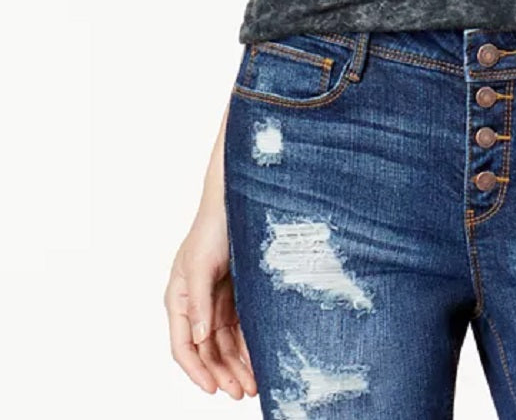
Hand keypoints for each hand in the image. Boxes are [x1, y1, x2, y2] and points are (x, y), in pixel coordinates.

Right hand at [164, 199, 256, 398]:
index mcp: (178, 299)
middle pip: (206, 350)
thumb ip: (198, 303)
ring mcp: (216, 301)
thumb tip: (197, 337)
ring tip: (253, 385)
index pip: (182, 346)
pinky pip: (240, 328)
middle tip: (242, 392)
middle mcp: (195, 305)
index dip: (196, 370)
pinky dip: (247, 346)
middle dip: (223, 373)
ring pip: (224, 344)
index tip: (212, 389)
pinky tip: (258, 360)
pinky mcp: (236, 295)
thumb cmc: (212, 228)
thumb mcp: (201, 265)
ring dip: (237, 365)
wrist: (237, 202)